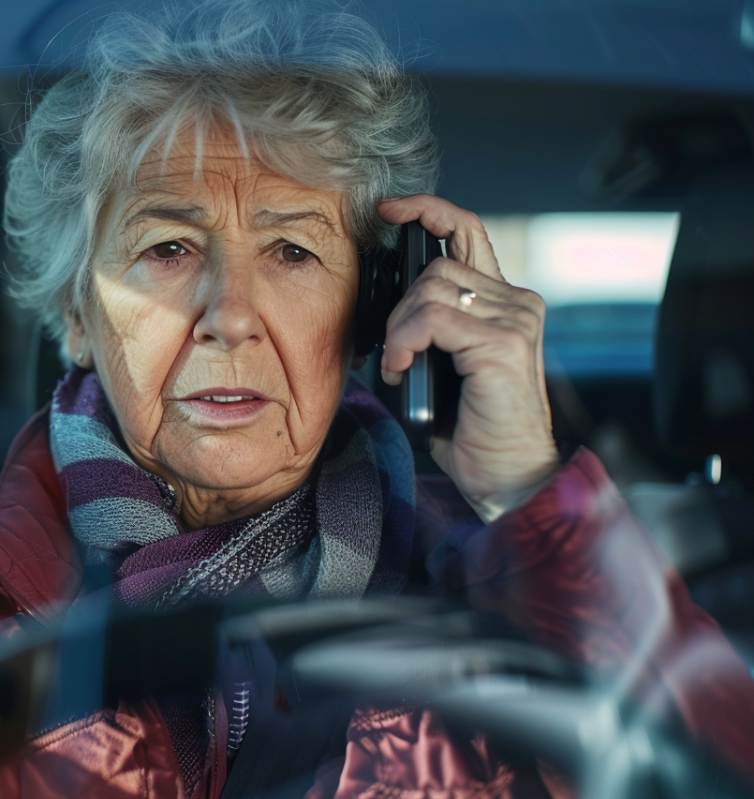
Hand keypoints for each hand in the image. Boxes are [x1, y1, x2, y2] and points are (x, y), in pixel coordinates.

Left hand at [377, 195, 559, 521]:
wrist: (509, 476)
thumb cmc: (474, 427)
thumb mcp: (446, 363)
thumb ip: (434, 324)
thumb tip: (393, 303)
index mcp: (504, 303)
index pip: (468, 232)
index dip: (429, 211)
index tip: (391, 210)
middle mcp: (517, 304)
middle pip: (437, 267)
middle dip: (400, 306)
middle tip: (396, 350)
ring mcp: (515, 321)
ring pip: (431, 290)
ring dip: (400, 328)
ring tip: (401, 364)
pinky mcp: (502, 345)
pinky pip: (431, 320)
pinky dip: (404, 341)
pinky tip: (402, 368)